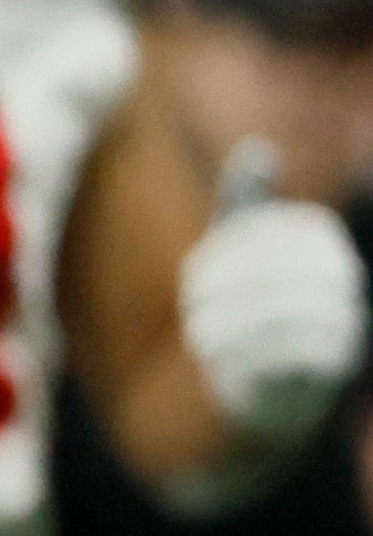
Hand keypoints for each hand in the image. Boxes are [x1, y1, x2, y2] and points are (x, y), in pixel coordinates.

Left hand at [181, 177, 364, 454]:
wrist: (272, 386)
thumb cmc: (252, 301)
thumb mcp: (243, 248)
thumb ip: (246, 201)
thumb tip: (256, 149)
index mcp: (322, 241)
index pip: (269, 234)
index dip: (223, 251)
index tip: (196, 271)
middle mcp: (343, 279)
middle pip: (269, 274)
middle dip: (218, 288)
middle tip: (191, 302)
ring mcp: (341, 325)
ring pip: (273, 317)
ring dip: (223, 323)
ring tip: (199, 331)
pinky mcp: (327, 371)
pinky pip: (279, 359)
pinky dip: (237, 358)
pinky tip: (214, 359)